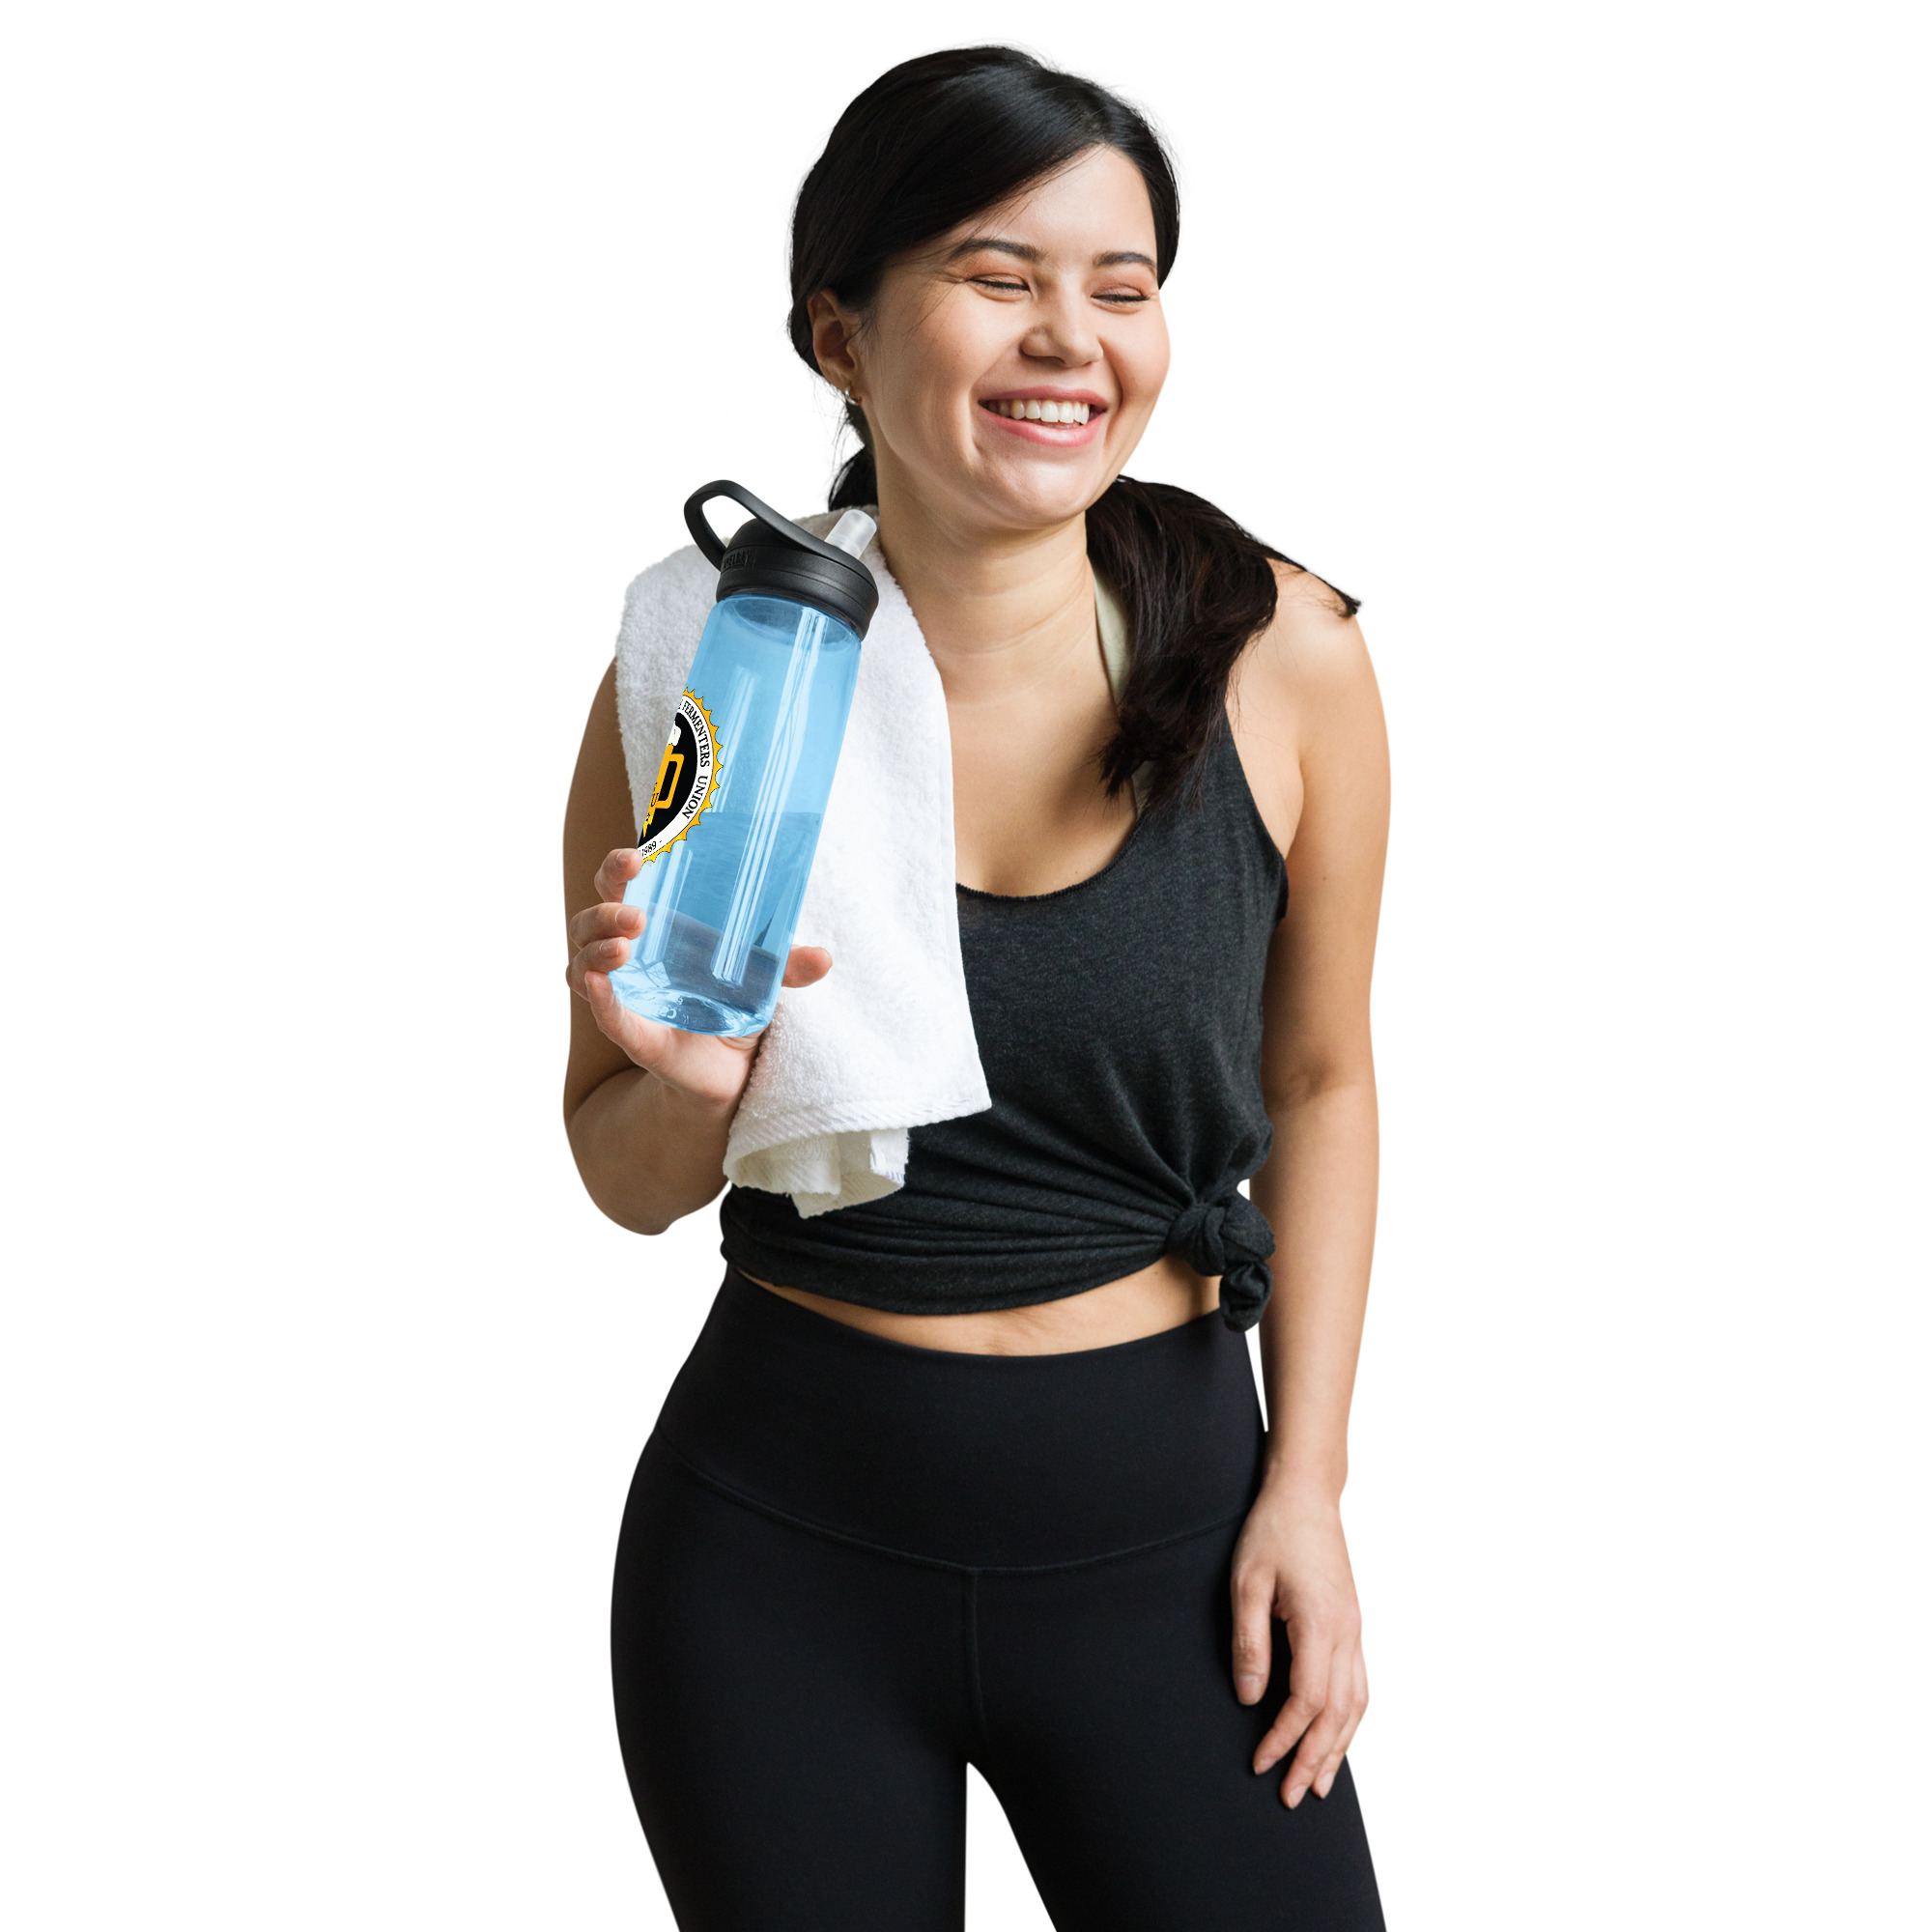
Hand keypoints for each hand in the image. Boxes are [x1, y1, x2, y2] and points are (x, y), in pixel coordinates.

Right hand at [565, 846, 832, 1112]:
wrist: (733, 1068)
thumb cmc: (735, 1004)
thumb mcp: (765, 979)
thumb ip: (788, 966)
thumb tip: (823, 959)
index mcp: (658, 925)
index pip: (621, 884)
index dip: (619, 866)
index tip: (637, 856)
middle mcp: (629, 954)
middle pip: (590, 919)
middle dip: (607, 910)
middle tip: (638, 917)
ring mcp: (623, 992)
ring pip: (581, 962)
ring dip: (597, 951)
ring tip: (625, 950)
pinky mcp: (629, 1032)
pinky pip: (602, 1012)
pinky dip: (598, 997)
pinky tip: (600, 983)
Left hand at [1230, 1485, 1368, 1808]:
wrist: (1306, 1493)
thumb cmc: (1273, 1531)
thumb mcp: (1246, 1582)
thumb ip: (1249, 1642)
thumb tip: (1249, 1698)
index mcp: (1320, 1624)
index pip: (1307, 1700)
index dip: (1284, 1738)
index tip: (1259, 1763)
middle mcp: (1347, 1633)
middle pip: (1337, 1713)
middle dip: (1313, 1758)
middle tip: (1290, 1797)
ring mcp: (1354, 1630)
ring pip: (1356, 1704)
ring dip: (1338, 1747)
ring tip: (1319, 1785)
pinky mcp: (1352, 1625)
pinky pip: (1359, 1684)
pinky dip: (1349, 1720)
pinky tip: (1337, 1736)